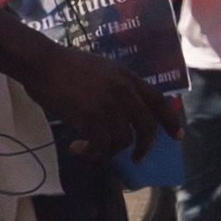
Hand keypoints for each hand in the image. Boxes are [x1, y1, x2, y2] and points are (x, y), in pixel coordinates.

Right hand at [18, 38, 168, 159]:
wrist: (42, 63)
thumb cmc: (67, 65)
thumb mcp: (104, 69)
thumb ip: (119, 86)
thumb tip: (127, 109)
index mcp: (128, 78)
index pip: (158, 101)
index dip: (170, 120)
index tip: (178, 136)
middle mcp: (124, 92)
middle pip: (146, 127)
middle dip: (145, 147)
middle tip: (137, 158)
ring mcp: (108, 105)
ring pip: (123, 141)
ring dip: (109, 151)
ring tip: (91, 149)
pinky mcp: (89, 118)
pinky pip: (101, 146)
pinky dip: (92, 153)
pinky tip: (78, 149)